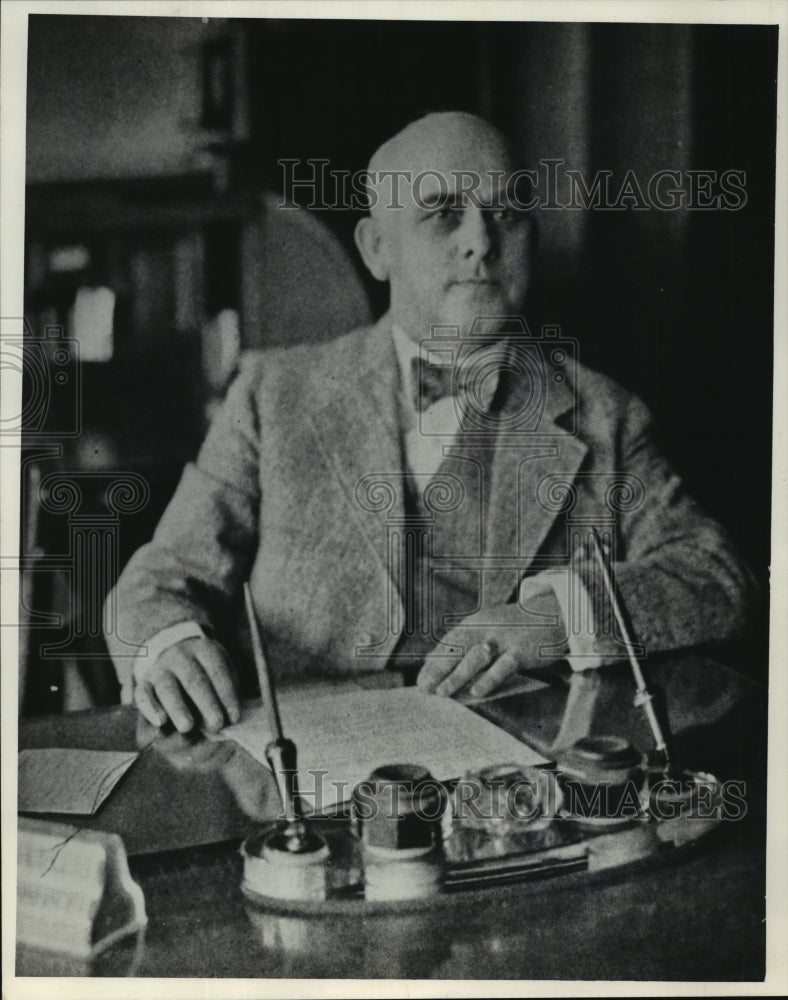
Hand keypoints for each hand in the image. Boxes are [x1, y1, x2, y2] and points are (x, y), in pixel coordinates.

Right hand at [133, 637, 239, 733]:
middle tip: (216, 725)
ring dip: (178, 708)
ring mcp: (160, 668)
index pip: (218, 672)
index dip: (227, 695)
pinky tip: (160, 722)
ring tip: (187, 727)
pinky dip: (150, 708)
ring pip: (167, 688)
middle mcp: (181, 656)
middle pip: (193, 680)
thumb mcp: (222, 669)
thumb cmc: (206, 670)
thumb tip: (227, 721)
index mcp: (205, 650)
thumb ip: (226, 691)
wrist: (174, 650)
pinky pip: (143, 694)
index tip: (234, 718)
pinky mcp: (144, 682)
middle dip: (206, 704)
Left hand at [416, 599, 565, 698]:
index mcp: (475, 623)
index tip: (420, 681)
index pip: (449, 643)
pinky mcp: (521, 650)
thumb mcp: (489, 631)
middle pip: (457, 648)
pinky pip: (503, 666)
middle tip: (425, 688)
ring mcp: (503, 639)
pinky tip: (477, 691)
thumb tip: (436, 666)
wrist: (554, 614)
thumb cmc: (516, 630)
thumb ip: (466, 646)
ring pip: (476, 657)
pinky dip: (489, 678)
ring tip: (443, 693)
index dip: (434, 662)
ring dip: (458, 675)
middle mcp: (486, 628)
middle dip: (439, 669)